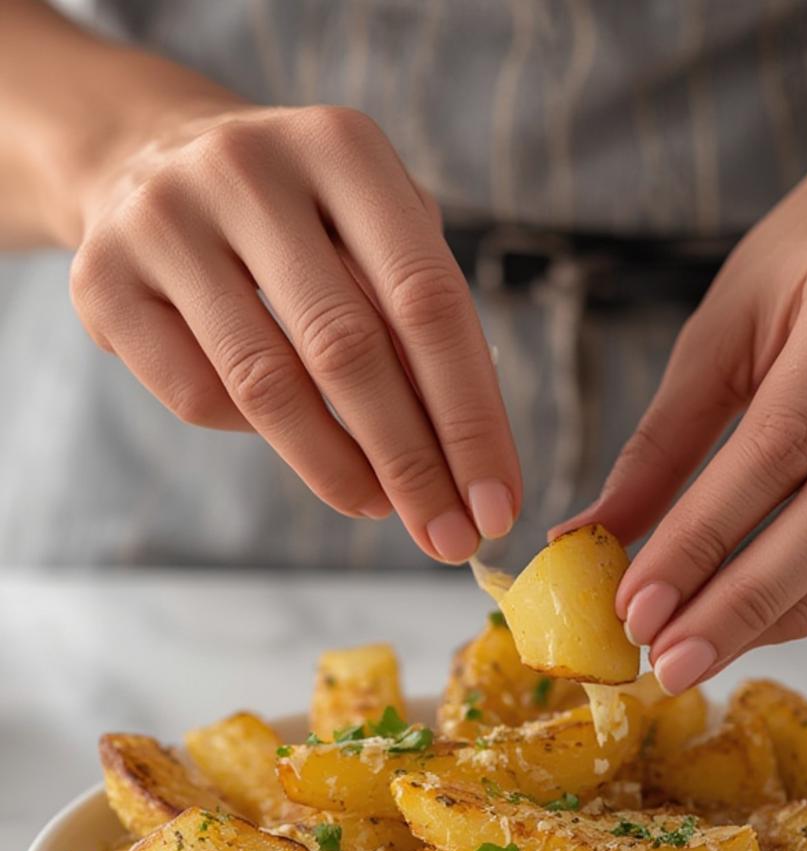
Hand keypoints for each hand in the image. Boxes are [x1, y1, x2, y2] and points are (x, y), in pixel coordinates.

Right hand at [69, 95, 519, 560]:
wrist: (150, 159)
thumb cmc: (302, 222)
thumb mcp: (374, 235)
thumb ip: (421, 325)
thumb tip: (468, 466)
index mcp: (341, 147)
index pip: (427, 301)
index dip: (470, 416)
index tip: (497, 504)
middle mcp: (247, 168)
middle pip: (348, 349)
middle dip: (411, 464)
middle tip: (448, 539)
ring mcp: (163, 219)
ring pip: (267, 385)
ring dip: (338, 471)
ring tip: (381, 508)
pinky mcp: (101, 278)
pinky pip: (198, 397)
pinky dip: (256, 437)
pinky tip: (290, 439)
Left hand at [555, 160, 806, 691]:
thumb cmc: (802, 274)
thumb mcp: (717, 333)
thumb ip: (658, 444)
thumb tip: (583, 545)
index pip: (779, 442)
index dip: (704, 536)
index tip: (635, 609)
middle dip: (745, 599)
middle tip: (668, 660)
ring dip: (789, 615)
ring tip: (705, 654)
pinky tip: (766, 623)